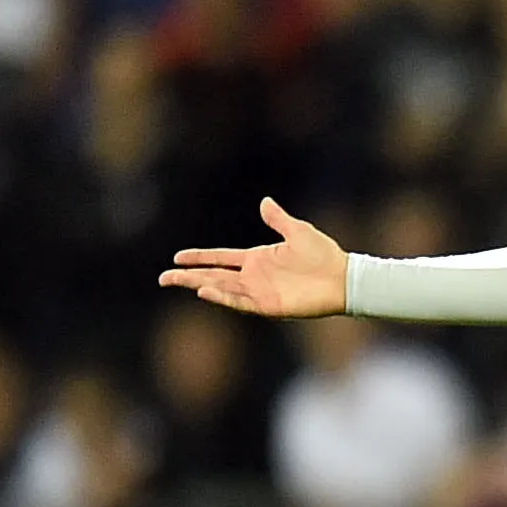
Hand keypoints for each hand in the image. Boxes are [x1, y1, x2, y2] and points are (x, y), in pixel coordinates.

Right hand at [161, 198, 349, 316]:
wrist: (343, 278)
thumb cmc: (324, 255)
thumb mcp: (298, 231)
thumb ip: (278, 219)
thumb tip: (264, 202)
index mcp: (257, 259)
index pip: (220, 258)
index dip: (199, 257)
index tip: (178, 257)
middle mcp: (254, 277)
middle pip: (213, 276)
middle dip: (188, 277)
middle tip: (163, 278)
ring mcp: (260, 292)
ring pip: (222, 289)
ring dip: (200, 286)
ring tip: (178, 282)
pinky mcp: (269, 305)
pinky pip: (240, 302)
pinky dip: (223, 297)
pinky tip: (206, 291)